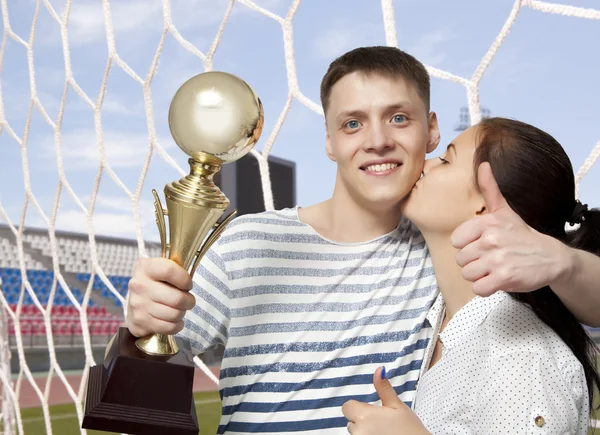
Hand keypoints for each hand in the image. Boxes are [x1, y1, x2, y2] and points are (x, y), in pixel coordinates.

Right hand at [126, 258, 195, 336]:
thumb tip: (189, 282)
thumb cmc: (155, 283)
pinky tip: (174, 320)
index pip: (169, 271)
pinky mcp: (140, 322)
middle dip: (189, 301)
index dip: (185, 280)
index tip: (188, 285)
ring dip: (182, 313)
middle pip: (177, 298)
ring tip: (179, 309)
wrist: (133, 301)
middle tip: (188, 300)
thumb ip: (175, 270)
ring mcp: (138, 305)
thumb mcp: (161, 269)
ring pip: (174, 314)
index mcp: (146, 267)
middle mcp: (139, 285)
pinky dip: (177, 325)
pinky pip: (169, 327)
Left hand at [342, 367, 429, 434]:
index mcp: (365, 416)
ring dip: (364, 431)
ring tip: (383, 432)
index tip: (372, 411)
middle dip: (362, 420)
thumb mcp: (397, 406)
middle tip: (382, 423)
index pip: (347, 407)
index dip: (358, 407)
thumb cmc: (410, 429)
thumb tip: (379, 370)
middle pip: (351, 421)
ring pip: (356, 432)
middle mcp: (359, 432)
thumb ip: (384, 388)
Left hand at [451, 162, 566, 295]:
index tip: (483, 244)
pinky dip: (486, 288)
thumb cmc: (522, 235)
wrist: (550, 257)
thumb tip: (483, 165)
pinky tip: (497, 280)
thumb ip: (490, 189)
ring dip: (479, 275)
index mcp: (487, 223)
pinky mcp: (504, 279)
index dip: (468, 245)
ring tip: (495, 268)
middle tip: (492, 258)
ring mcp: (497, 260)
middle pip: (460, 259)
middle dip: (474, 262)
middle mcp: (490, 240)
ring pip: (467, 274)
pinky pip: (478, 288)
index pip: (456, 241)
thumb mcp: (504, 210)